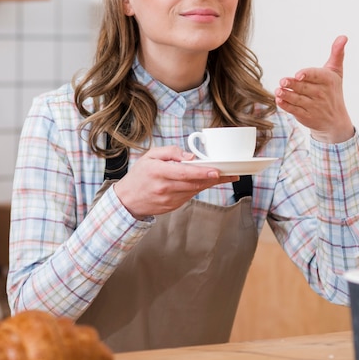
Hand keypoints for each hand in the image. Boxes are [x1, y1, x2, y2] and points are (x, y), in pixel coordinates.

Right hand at [112, 146, 237, 219]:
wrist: (127, 200)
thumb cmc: (139, 176)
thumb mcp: (149, 156)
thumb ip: (170, 152)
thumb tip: (190, 156)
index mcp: (158, 172)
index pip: (184, 173)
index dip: (202, 173)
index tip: (217, 171)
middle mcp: (164, 188)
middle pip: (194, 183)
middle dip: (214, 178)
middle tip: (231, 173)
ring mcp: (169, 200)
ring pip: (194, 190)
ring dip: (209, 183)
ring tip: (223, 176)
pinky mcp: (172, 207)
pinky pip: (189, 196)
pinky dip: (198, 188)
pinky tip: (204, 182)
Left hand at [275, 35, 354, 142]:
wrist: (336, 119)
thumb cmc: (333, 90)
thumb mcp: (336, 72)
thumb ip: (337, 54)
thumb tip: (343, 36)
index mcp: (328, 80)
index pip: (316, 75)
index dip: (307, 75)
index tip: (298, 75)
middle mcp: (322, 94)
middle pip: (304, 88)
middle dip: (293, 84)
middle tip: (282, 81)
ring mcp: (314, 106)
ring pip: (298, 99)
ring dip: (287, 95)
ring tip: (278, 90)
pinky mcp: (306, 116)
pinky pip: (294, 110)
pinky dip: (286, 106)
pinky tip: (278, 100)